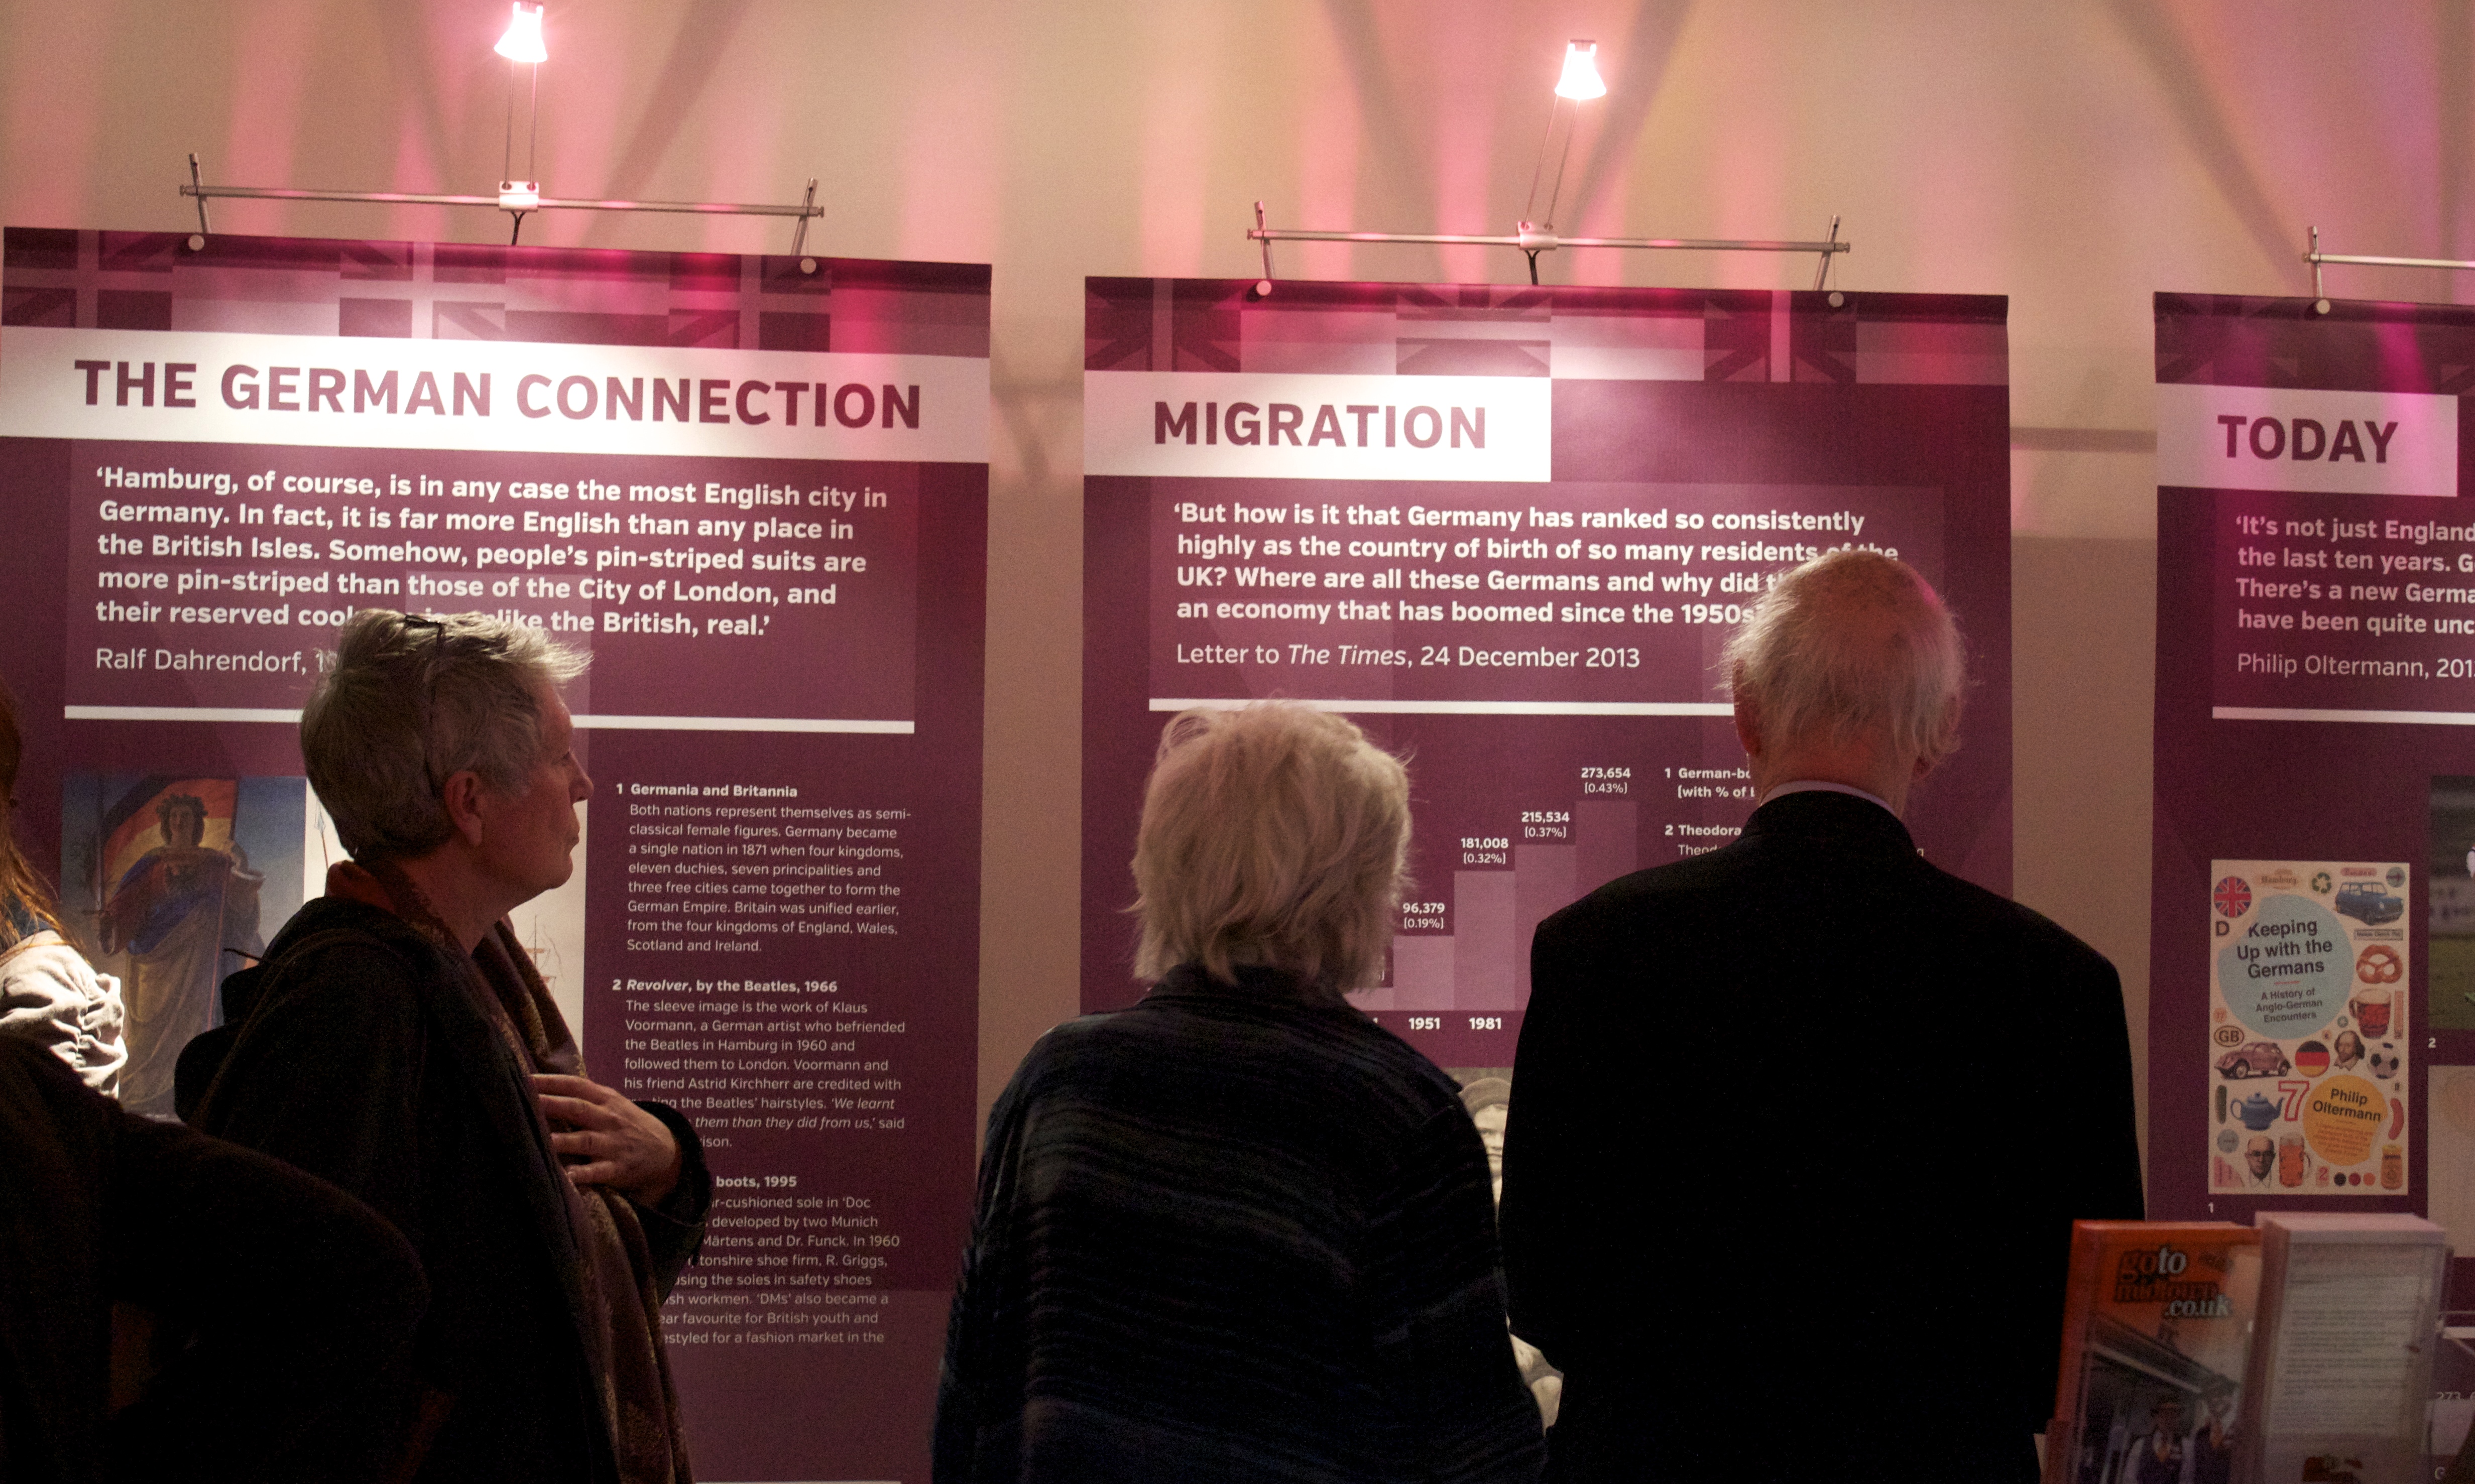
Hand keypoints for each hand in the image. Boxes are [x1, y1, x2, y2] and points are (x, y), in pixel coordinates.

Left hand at [533, 1073, 681, 1206]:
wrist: (666, 1151)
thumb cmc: (628, 1124)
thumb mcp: (612, 1103)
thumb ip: (584, 1096)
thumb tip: (543, 1087)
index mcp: (606, 1099)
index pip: (576, 1085)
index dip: (550, 1081)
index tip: (524, 1078)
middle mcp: (608, 1118)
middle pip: (576, 1108)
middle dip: (550, 1104)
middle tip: (523, 1100)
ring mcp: (613, 1144)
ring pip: (583, 1140)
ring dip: (560, 1140)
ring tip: (539, 1138)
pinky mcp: (617, 1168)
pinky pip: (597, 1172)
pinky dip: (581, 1174)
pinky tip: (565, 1176)